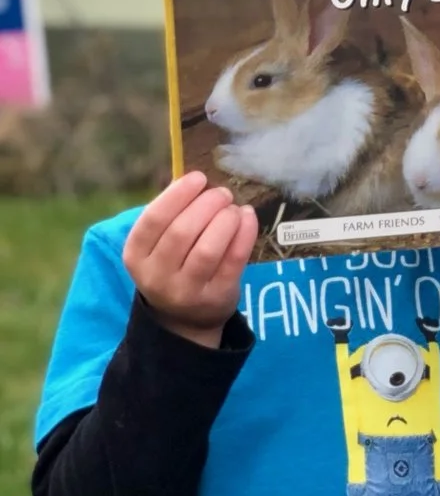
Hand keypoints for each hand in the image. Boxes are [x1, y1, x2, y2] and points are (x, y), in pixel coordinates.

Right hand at [123, 171, 252, 348]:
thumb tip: (196, 179)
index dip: (177, 195)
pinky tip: (248, 216)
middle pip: (182, 232)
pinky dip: (245, 233)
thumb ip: (171, 215)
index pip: (152, 220)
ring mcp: (186, 290)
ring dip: (225, 220)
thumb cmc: (173, 265)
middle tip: (222, 193)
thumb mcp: (158, 245)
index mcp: (136, 256)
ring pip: (208, 249)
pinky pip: (234, 260)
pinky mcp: (217, 296)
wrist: (184, 317)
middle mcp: (156, 276)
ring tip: (233, 207)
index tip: (198, 178)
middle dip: (206, 205)